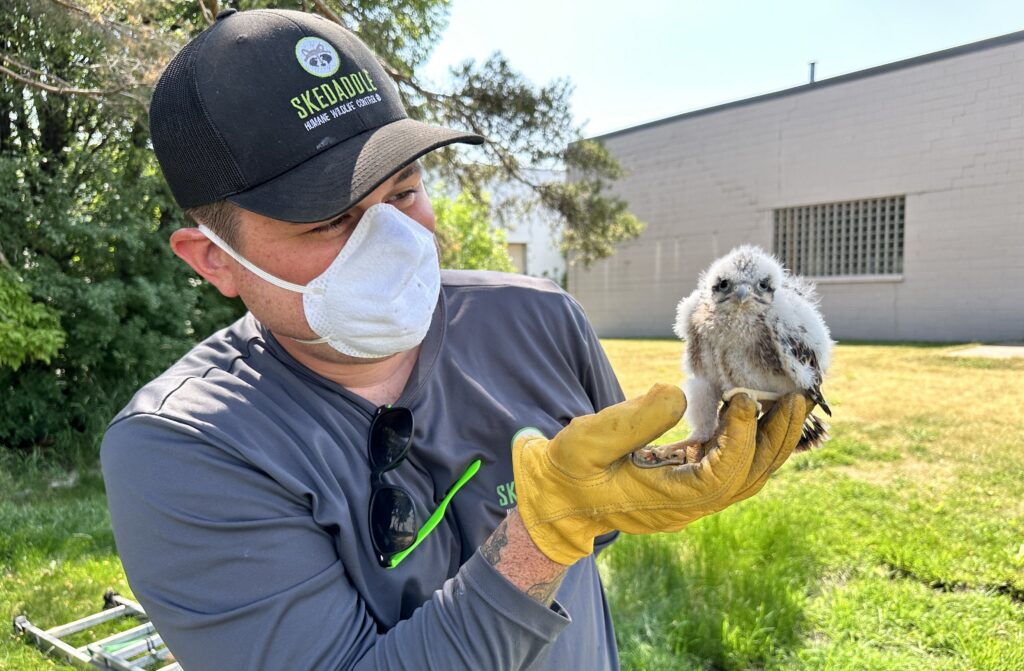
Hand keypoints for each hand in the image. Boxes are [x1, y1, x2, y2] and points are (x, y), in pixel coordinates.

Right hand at [511, 384, 809, 564]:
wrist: (553, 501)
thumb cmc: (564, 472)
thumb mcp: (584, 443)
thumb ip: (628, 421)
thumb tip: (676, 394)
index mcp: (662, 501)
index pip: (720, 478)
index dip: (739, 440)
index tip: (742, 399)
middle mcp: (685, 506)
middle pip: (747, 480)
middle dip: (775, 439)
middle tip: (796, 395)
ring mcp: (689, 499)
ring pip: (746, 476)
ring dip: (771, 441)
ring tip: (789, 401)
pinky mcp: (686, 484)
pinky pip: (731, 467)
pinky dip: (750, 441)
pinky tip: (756, 412)